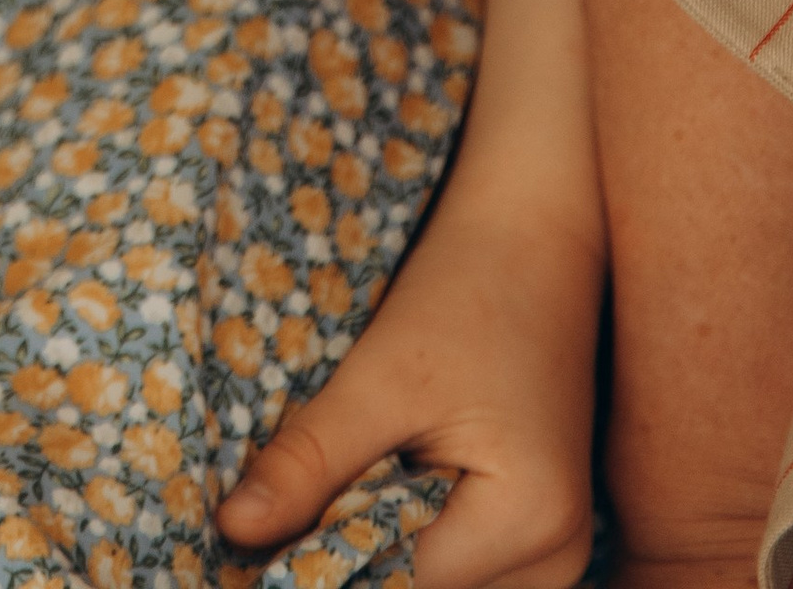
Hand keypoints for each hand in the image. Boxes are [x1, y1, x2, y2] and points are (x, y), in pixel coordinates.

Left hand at [217, 176, 602, 588]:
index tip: (260, 531)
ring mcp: (558, 552)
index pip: (402, 584)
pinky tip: (383, 480)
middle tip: (299, 489)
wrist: (532, 239)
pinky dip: (411, 532)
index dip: (322, 559)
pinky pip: (459, 564)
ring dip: (382, 544)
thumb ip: (309, 461)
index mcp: (532, 519)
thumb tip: (232, 530)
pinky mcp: (541, 535)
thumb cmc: (466, 291)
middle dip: (353, 553)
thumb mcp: (379, 375)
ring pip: (438, 582)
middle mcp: (560, 556)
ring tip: (357, 467)